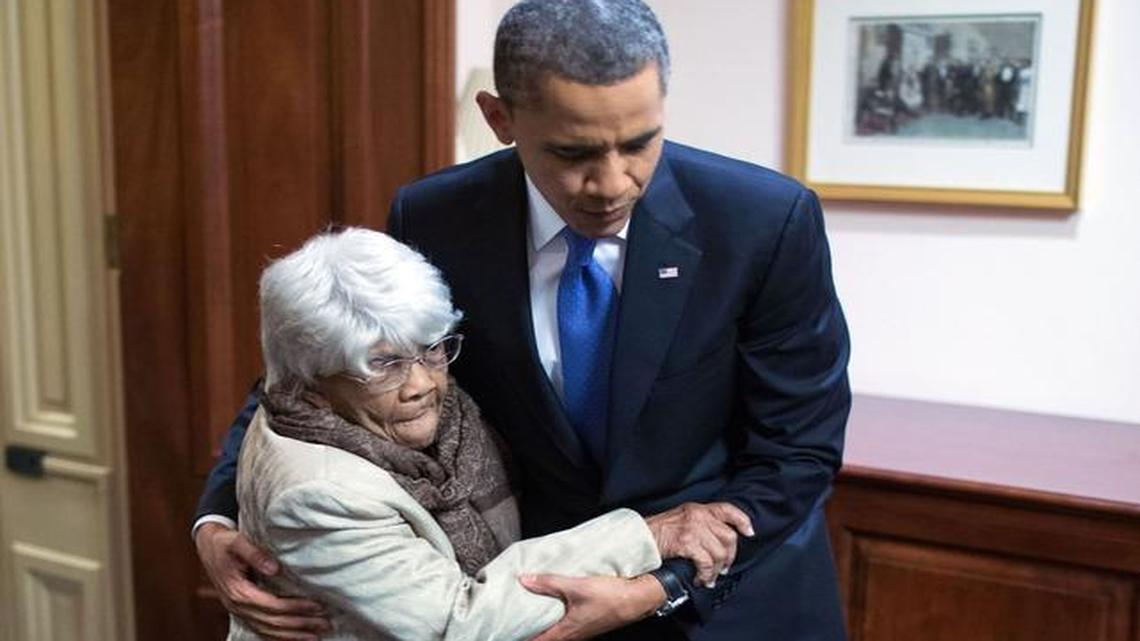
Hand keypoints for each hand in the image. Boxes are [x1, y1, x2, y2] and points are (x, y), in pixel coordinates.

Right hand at [195, 522, 329, 639]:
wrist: (208, 547)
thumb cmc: (224, 543)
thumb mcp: (236, 542)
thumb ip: (254, 554)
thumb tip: (275, 568)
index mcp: (238, 591)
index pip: (272, 605)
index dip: (295, 607)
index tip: (316, 606)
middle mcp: (237, 606)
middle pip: (273, 621)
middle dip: (300, 624)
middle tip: (325, 623)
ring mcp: (238, 612)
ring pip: (268, 630)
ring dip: (292, 634)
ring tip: (315, 634)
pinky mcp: (241, 612)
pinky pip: (261, 630)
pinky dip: (279, 637)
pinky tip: (295, 638)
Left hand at [520, 573, 663, 640]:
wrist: (638, 599)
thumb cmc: (611, 597)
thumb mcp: (576, 587)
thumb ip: (549, 583)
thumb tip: (525, 580)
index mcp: (567, 631)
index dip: (521, 639)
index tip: (506, 633)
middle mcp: (574, 635)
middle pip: (545, 638)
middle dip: (529, 631)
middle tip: (514, 621)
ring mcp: (582, 630)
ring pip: (556, 631)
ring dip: (544, 624)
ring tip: (530, 611)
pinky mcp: (589, 622)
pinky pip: (566, 624)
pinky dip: (556, 617)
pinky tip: (554, 604)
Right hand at [644, 502, 753, 586]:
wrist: (638, 538)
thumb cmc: (658, 533)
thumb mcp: (681, 519)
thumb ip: (700, 524)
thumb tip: (719, 541)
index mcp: (698, 509)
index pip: (727, 509)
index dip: (742, 521)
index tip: (749, 533)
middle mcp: (698, 515)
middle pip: (728, 536)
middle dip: (729, 556)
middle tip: (724, 569)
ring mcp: (693, 528)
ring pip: (718, 552)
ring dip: (716, 570)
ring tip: (709, 578)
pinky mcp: (686, 542)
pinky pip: (706, 562)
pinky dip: (706, 574)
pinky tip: (701, 579)